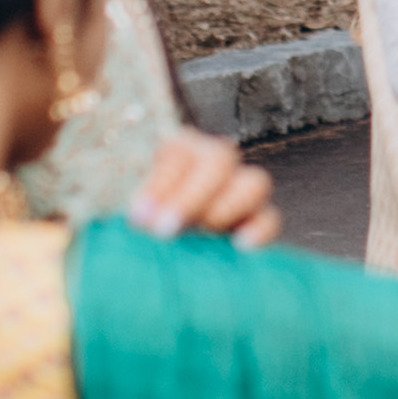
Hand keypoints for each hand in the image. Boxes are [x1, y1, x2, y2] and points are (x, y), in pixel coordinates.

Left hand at [127, 130, 284, 241]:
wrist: (157, 249)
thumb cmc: (140, 225)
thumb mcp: (129, 210)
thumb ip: (131, 210)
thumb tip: (128, 221)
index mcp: (179, 149)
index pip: (179, 153)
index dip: (160, 184)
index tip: (139, 217)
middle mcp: (214, 162)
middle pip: (220, 159)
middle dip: (192, 195)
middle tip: (165, 230)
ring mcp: (241, 189)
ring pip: (254, 182)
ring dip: (227, 207)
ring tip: (202, 234)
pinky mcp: (257, 220)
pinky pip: (269, 219)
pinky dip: (259, 230)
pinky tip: (239, 247)